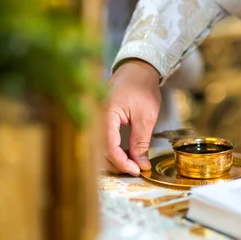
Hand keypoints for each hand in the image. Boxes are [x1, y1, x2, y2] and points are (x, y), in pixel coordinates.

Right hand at [104, 60, 160, 175]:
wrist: (137, 68)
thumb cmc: (142, 87)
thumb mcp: (146, 117)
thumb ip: (141, 142)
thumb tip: (141, 165)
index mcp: (105, 115)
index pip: (108, 147)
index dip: (122, 163)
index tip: (137, 171)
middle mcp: (95, 118)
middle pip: (100, 151)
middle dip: (118, 164)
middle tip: (136, 169)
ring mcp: (95, 118)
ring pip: (100, 147)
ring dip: (115, 159)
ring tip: (133, 163)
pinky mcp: (99, 119)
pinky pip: (102, 139)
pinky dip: (113, 150)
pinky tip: (126, 153)